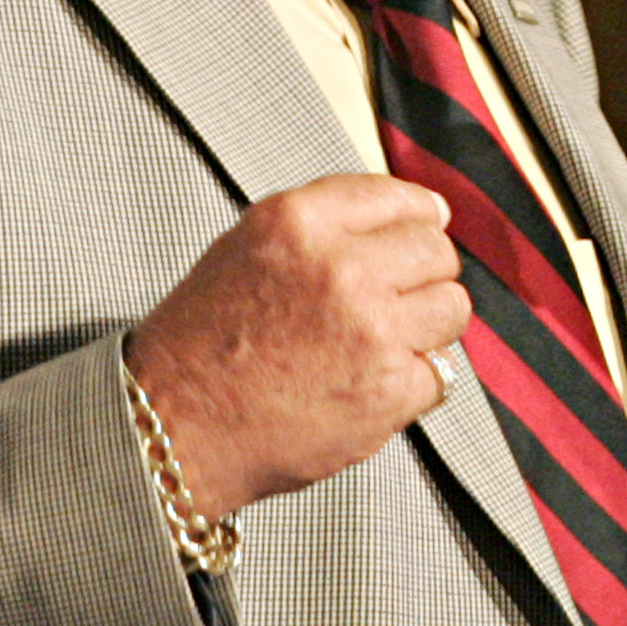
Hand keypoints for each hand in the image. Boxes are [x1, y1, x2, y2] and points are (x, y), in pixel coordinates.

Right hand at [124, 173, 468, 517]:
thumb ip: (327, 222)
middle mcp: (341, 267)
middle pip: (436, 250)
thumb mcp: (250, 244)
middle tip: (395, 300)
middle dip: (424, 274)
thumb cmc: (203, 341)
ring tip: (387, 343)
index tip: (425, 231)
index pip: (402, 199)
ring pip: (452, 307)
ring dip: (429, 326)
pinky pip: (440, 371)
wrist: (174, 426)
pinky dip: (415, 383)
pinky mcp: (388, 389)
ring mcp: (371, 329)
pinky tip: (372, 384)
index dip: (419, 218)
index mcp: (302, 221)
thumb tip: (418, 212)